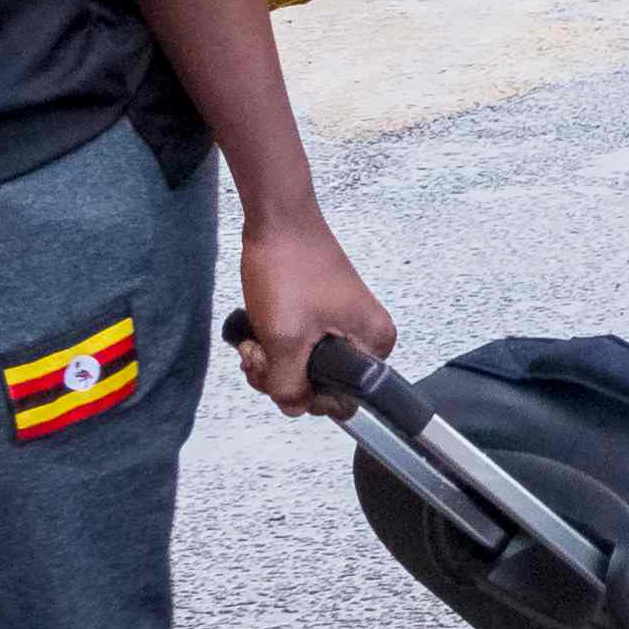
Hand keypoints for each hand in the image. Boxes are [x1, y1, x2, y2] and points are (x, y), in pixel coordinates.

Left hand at [226, 210, 398, 416]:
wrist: (277, 221)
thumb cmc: (289, 270)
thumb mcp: (285, 339)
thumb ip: (289, 386)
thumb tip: (293, 407)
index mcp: (374, 343)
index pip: (343, 399)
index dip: (305, 395)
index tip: (279, 373)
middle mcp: (366, 336)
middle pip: (320, 385)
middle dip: (280, 376)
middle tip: (260, 352)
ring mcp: (342, 325)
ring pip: (303, 367)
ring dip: (271, 362)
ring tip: (254, 339)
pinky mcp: (322, 314)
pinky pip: (299, 347)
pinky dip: (274, 346)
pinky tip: (255, 334)